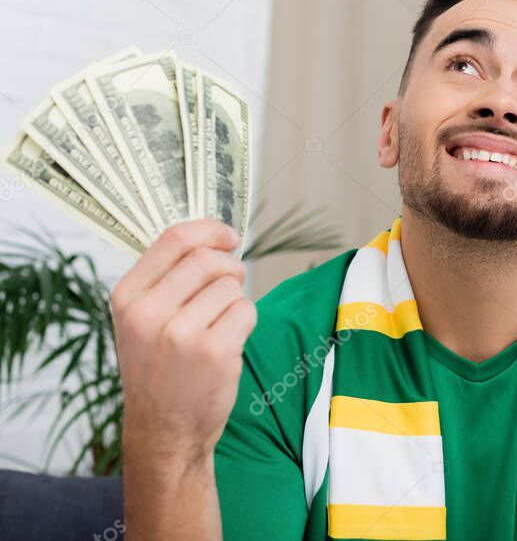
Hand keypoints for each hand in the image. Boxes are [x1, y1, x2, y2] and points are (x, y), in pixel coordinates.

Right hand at [111, 219, 255, 461]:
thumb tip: (214, 236)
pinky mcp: (213, 351)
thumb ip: (168, 278)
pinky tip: (227, 343)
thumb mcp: (142, 320)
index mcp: (127, 297)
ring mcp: (180, 333)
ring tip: (218, 328)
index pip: (173, 238)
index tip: (228, 235)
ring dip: (235, 302)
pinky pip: (246, 311)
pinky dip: (245, 322)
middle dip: (230, 268)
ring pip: (231, 287)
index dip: (209, 229)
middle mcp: (148, 312)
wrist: (164, 430)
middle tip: (230, 288)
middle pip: (208, 259)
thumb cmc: (160, 369)